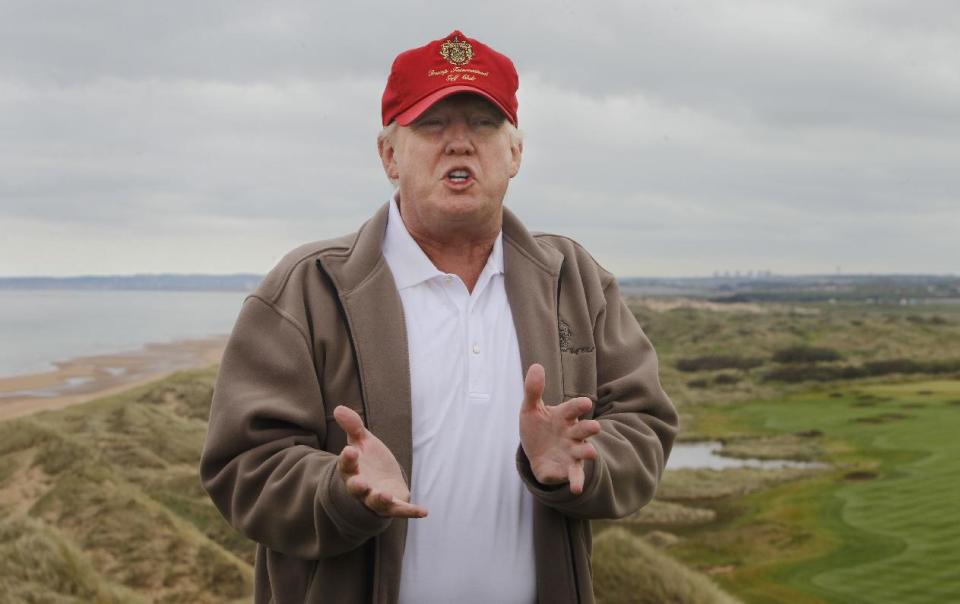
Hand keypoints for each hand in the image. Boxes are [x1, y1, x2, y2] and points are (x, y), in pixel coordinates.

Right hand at [333, 406, 427, 517]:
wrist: (381, 479)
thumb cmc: (368, 460)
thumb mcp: (362, 441)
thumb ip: (353, 426)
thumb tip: (338, 408)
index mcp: (352, 471)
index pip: (346, 466)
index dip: (347, 459)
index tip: (350, 450)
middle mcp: (362, 488)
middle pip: (357, 490)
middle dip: (358, 487)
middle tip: (361, 483)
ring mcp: (377, 499)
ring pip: (376, 503)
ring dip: (380, 500)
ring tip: (385, 495)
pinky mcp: (394, 505)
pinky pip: (401, 510)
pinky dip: (411, 511)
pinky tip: (424, 511)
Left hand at [518, 363, 601, 493]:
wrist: (535, 453)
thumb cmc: (537, 427)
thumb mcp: (530, 409)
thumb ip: (533, 390)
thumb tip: (536, 366)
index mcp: (564, 417)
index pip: (572, 409)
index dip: (578, 405)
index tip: (585, 402)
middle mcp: (572, 434)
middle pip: (583, 430)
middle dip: (588, 428)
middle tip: (594, 427)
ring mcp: (571, 452)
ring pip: (583, 452)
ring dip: (587, 452)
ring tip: (591, 453)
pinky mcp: (567, 469)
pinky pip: (574, 475)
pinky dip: (577, 481)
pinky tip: (576, 488)